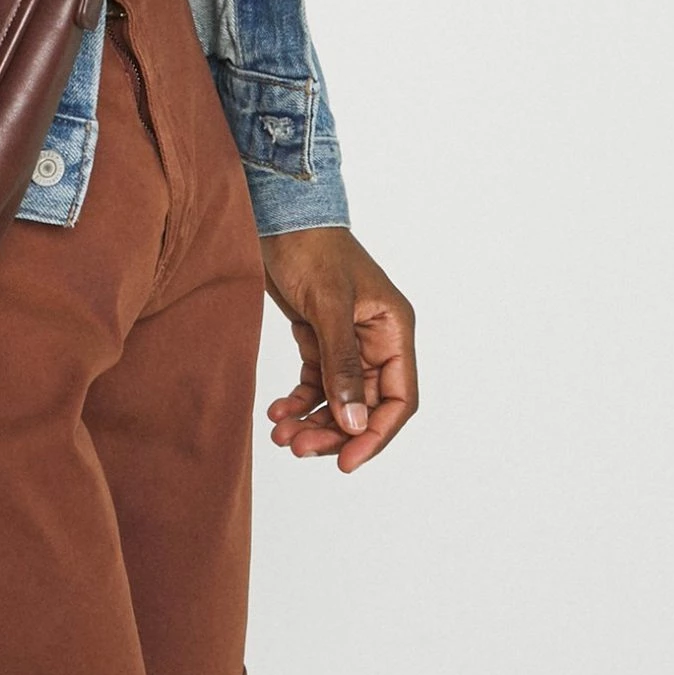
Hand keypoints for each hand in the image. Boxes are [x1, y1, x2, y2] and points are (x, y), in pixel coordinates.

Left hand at [260, 228, 416, 474]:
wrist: (275, 213)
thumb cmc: (310, 247)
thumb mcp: (328, 305)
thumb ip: (341, 365)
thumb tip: (354, 424)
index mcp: (393, 330)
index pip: (399, 398)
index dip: (376, 434)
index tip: (346, 462)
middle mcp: (375, 340)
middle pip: (365, 406)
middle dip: (335, 431)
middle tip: (299, 448)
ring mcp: (346, 341)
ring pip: (338, 399)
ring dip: (313, 421)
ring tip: (282, 436)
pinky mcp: (318, 337)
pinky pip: (315, 382)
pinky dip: (298, 401)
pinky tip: (278, 412)